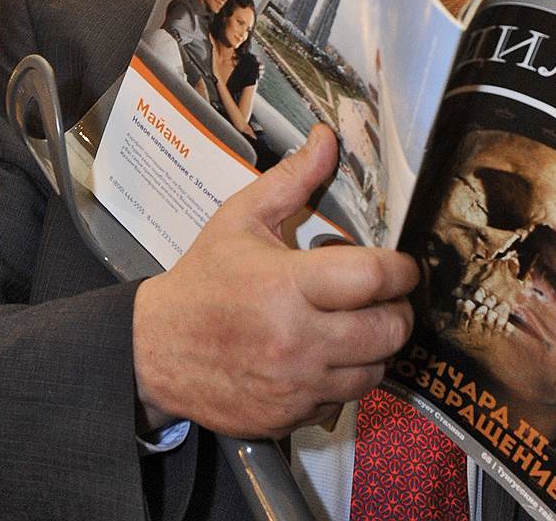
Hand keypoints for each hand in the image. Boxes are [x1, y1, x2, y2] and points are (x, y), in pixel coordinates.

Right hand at [132, 125, 417, 438]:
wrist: (153, 351)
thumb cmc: (204, 281)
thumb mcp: (239, 221)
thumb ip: (290, 180)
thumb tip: (327, 139)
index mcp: (287, 284)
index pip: (376, 278)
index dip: (402, 270)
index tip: (402, 267)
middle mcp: (296, 339)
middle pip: (389, 330)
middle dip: (397, 311)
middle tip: (384, 301)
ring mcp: (295, 384)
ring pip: (374, 371)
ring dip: (375, 349)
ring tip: (355, 329)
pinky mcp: (289, 417)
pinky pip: (343, 400)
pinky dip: (343, 380)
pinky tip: (324, 359)